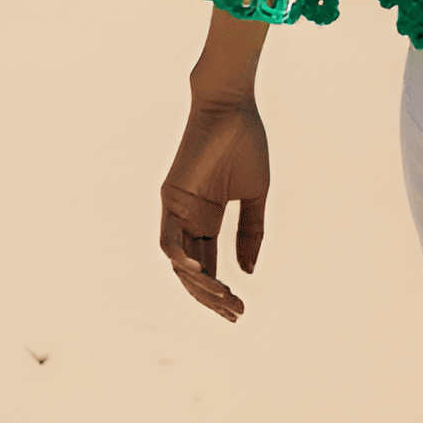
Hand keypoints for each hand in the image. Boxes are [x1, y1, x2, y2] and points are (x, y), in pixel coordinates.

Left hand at [159, 95, 268, 321]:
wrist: (232, 109)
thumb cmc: (246, 144)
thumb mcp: (255, 195)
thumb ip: (251, 232)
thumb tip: (246, 272)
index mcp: (208, 218)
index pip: (210, 265)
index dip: (222, 291)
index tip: (241, 310)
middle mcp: (189, 219)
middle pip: (194, 271)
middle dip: (212, 297)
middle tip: (235, 313)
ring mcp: (177, 210)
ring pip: (179, 262)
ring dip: (199, 284)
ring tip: (223, 297)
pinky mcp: (169, 198)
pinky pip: (168, 239)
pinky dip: (180, 259)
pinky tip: (199, 273)